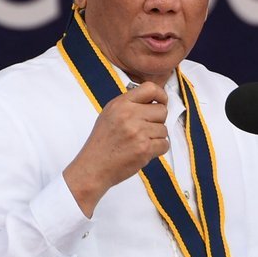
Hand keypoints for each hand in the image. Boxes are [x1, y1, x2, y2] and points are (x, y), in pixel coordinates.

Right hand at [63, 82, 168, 216]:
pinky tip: (144, 151)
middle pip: (162, 111)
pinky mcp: (144, 149)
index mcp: (121, 104)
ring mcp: (138, 132)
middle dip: (158, 121)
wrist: (93, 167)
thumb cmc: (102, 142)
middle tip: (145, 129)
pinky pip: (164, 144)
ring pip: (164, 129)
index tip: (161, 103)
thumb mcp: (109, 114)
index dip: (161, 96)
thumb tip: (153, 101)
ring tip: (140, 142)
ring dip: (156, 137)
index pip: (151, 88)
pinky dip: (158, 149)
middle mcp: (129, 115)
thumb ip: (129, 105)